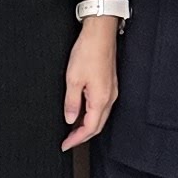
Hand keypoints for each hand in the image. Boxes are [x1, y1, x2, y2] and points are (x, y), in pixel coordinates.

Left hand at [61, 17, 121, 148]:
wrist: (100, 33)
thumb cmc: (88, 52)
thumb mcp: (73, 79)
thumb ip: (72, 102)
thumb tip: (70, 119)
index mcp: (101, 99)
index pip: (90, 128)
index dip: (77, 139)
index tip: (65, 145)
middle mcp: (110, 98)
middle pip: (98, 125)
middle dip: (82, 136)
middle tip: (68, 140)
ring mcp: (111, 91)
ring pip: (100, 116)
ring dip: (87, 125)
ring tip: (72, 129)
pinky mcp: (110, 84)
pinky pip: (101, 106)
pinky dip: (91, 114)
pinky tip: (82, 111)